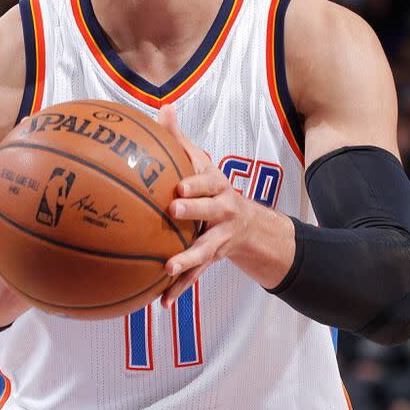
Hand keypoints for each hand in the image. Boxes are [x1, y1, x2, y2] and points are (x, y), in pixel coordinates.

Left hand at [157, 104, 256, 308]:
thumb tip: (163, 106)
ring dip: (187, 259)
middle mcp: (223, 211)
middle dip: (194, 210)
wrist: (248, 225)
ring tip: (167, 267)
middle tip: (173, 211)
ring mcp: (220, 238)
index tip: (179, 184)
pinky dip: (179, 289)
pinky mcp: (212, 259)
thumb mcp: (201, 163)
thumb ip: (180, 139)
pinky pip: (196, 276)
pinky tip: (161, 302)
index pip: (208, 180)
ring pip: (204, 248)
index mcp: (217, 186)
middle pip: (211, 211)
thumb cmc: (211, 187)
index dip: (196, 182)